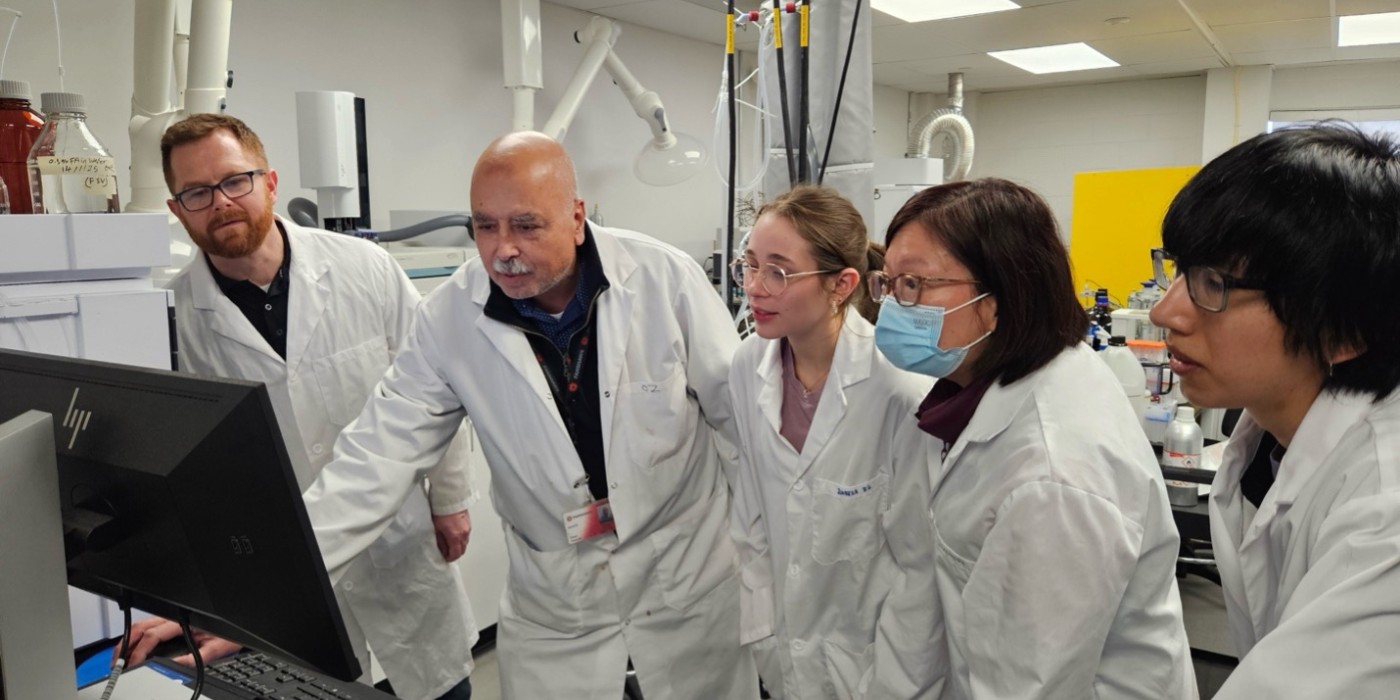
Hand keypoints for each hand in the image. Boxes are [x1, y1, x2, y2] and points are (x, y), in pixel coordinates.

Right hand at [121, 617, 240, 666]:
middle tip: (116, 663)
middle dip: (124, 645)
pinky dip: (133, 638)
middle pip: (140, 628)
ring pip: (140, 626)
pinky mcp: (168, 621)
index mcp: (183, 621)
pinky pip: (146, 626)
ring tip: (118, 658)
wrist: (236, 623)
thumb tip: (176, 666)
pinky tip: (129, 649)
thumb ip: (197, 658)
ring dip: (126, 641)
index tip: (131, 665)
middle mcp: (173, 617)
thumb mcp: (217, 647)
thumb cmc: (227, 633)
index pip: (153, 635)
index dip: (139, 651)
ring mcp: (168, 617)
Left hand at [432, 509, 471, 561]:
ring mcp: (467, 528)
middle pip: (462, 550)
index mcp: (455, 536)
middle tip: (448, 553)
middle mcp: (464, 533)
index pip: (455, 554)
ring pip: (465, 542)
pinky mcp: (468, 523)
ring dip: (459, 546)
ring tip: (450, 544)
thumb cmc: (442, 510)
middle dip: (455, 553)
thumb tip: (441, 549)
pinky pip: (466, 535)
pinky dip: (461, 538)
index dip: (450, 558)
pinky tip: (454, 535)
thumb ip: (440, 541)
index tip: (445, 558)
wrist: (450, 497)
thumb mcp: (436, 528)